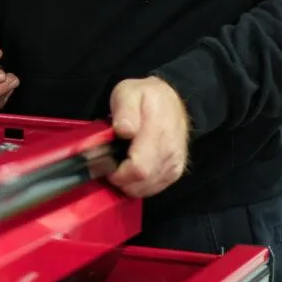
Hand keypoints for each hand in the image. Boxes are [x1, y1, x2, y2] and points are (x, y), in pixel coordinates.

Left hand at [107, 76, 189, 197]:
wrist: (169, 100)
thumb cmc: (145, 96)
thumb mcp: (129, 93)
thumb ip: (126, 111)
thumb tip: (124, 130)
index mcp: (158, 130)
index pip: (139, 167)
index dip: (119, 173)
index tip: (106, 164)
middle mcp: (171, 150)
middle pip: (143, 180)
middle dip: (121, 178)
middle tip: (110, 164)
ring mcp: (175, 162)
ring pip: (147, 188)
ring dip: (129, 183)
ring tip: (120, 164)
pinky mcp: (175, 171)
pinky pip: (154, 188)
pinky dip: (139, 185)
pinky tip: (131, 170)